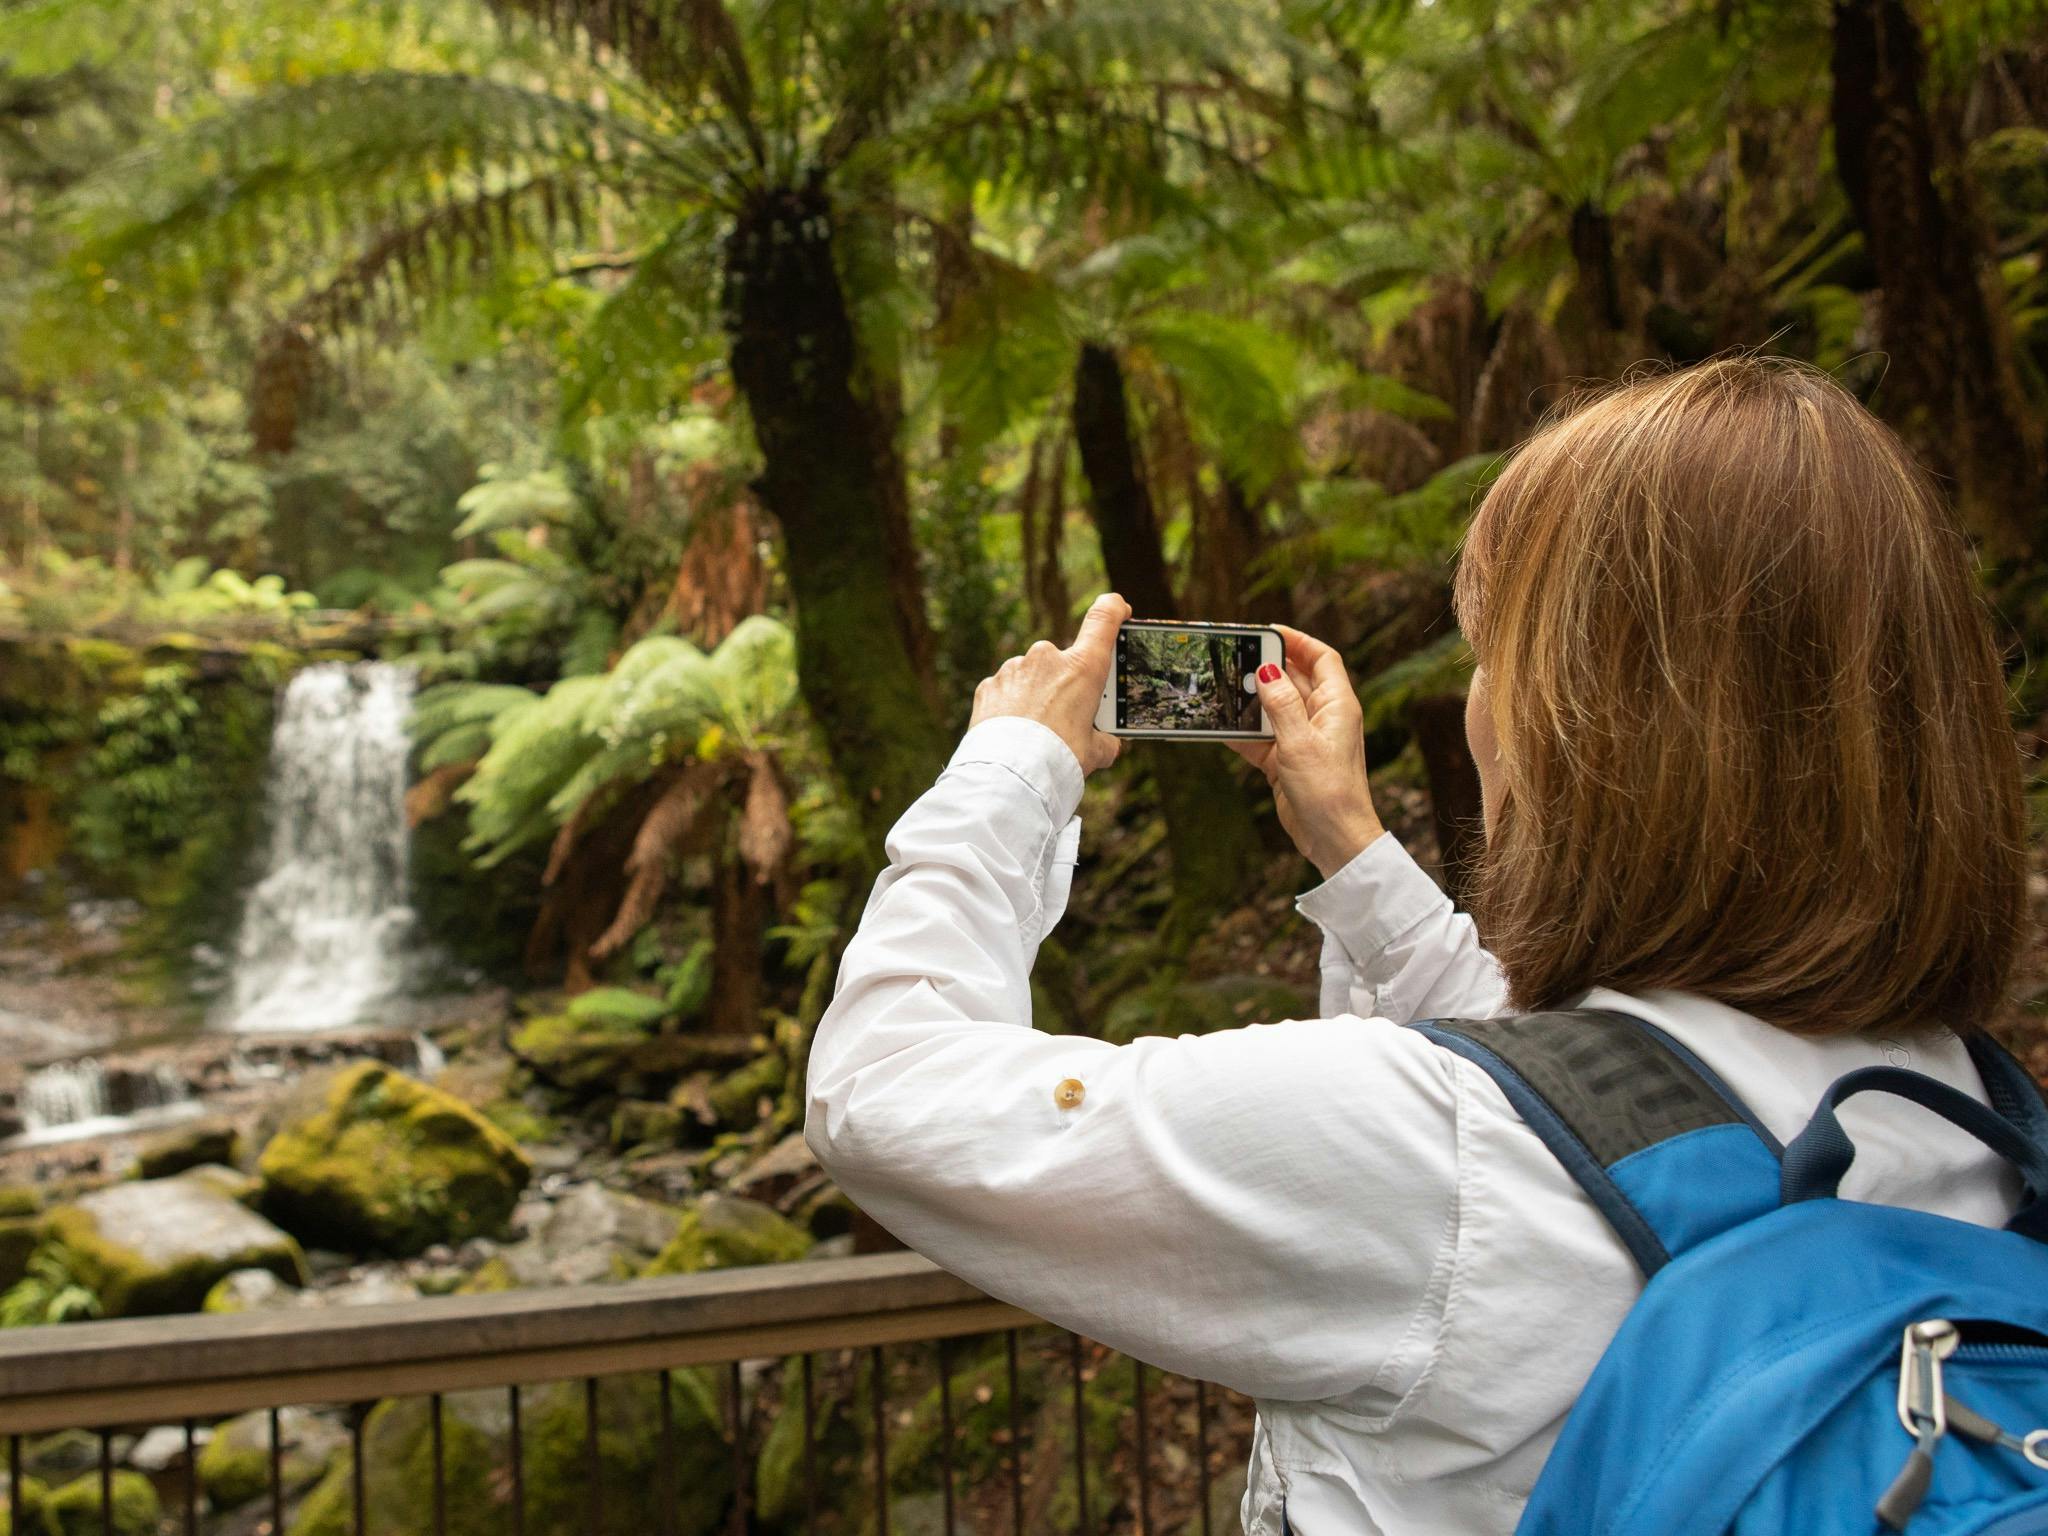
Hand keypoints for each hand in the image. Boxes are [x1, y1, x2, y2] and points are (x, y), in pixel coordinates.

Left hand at [971, 593, 1129, 774]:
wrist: (1010, 774)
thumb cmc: (1058, 758)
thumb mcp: (1095, 753)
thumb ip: (1104, 742)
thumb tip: (1107, 745)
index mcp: (1083, 668)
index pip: (1104, 618)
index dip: (1114, 608)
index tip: (1118, 609)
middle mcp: (1048, 658)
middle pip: (1064, 663)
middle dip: (1065, 685)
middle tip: (1064, 719)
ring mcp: (1015, 668)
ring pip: (1031, 677)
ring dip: (1035, 695)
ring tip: (1034, 732)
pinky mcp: (990, 685)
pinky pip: (1006, 690)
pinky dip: (1010, 706)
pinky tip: (1012, 731)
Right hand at [1229, 626, 1383, 877]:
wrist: (1334, 840)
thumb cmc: (1329, 791)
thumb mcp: (1300, 742)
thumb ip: (1281, 705)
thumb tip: (1268, 669)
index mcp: (1337, 705)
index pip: (1321, 659)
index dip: (1298, 641)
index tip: (1268, 631)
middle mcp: (1322, 718)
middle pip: (1294, 680)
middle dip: (1267, 668)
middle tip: (1236, 657)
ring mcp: (1304, 740)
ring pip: (1274, 709)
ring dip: (1251, 702)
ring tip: (1223, 689)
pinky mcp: (1288, 762)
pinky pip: (1262, 738)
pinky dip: (1243, 734)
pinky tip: (1220, 728)